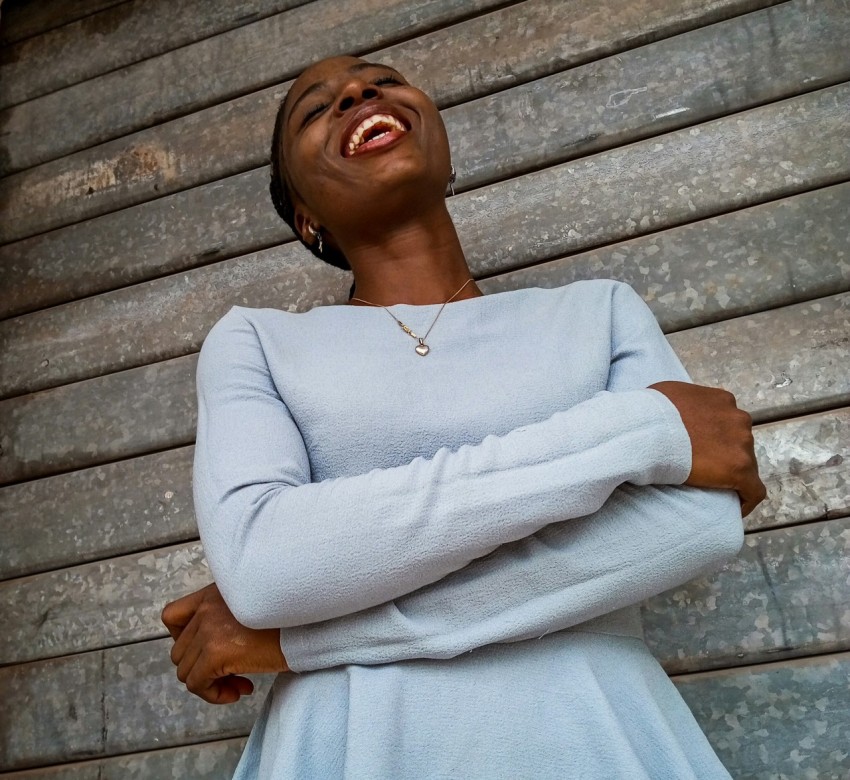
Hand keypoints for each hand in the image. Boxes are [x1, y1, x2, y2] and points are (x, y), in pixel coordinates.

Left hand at [161, 583, 288, 703]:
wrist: (309, 625)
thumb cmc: (291, 618)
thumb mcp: (253, 606)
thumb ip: (227, 616)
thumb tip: (210, 652)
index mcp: (214, 593)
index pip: (172, 616)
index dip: (184, 640)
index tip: (206, 652)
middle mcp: (207, 607)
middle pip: (180, 651)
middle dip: (202, 669)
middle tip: (233, 676)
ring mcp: (208, 629)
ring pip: (186, 671)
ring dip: (210, 684)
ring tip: (239, 684)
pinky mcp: (215, 653)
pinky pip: (197, 685)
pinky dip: (214, 694)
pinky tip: (241, 690)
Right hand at [648, 381, 766, 516]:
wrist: (649, 431)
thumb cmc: (651, 412)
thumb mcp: (668, 394)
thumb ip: (681, 401)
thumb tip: (671, 409)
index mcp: (722, 401)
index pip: (729, 423)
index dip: (719, 438)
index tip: (707, 450)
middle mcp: (737, 419)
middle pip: (739, 443)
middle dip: (725, 455)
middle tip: (704, 469)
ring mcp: (742, 443)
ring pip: (746, 465)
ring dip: (732, 474)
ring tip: (713, 488)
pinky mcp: (740, 469)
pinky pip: (753, 490)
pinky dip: (746, 500)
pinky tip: (735, 509)